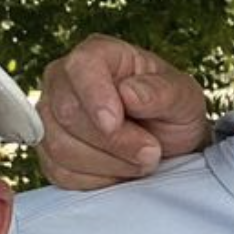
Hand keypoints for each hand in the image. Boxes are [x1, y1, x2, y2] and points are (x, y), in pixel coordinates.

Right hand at [35, 35, 212, 188]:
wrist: (169, 142)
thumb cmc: (173, 110)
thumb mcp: (184, 98)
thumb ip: (163, 92)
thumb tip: (129, 93)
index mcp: (99, 54)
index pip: (81, 67)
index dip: (95, 97)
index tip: (115, 123)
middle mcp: (65, 80)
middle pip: (67, 113)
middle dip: (114, 142)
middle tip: (151, 151)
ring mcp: (51, 116)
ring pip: (59, 146)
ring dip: (108, 163)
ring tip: (141, 160)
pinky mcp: (49, 151)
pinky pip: (60, 172)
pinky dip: (96, 179)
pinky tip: (119, 170)